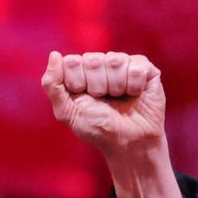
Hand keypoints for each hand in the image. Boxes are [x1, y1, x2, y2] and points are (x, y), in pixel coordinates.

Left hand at [41, 50, 165, 154]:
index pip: (71, 62)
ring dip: (116, 88)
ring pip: (114, 61)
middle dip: (96, 87)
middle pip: (92, 60)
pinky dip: (134, 87)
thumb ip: (53, 85)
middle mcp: (101, 62)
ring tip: (120, 99)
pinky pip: (135, 67)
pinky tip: (135, 95)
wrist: (128, 143)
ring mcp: (123, 63)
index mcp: (79, 70)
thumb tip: (55, 54)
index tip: (84, 99)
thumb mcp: (67, 112)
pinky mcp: (145, 68)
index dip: (77, 84)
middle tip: (103, 101)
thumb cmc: (96, 128)